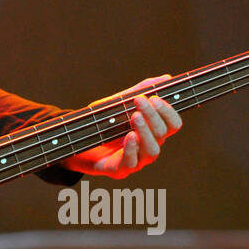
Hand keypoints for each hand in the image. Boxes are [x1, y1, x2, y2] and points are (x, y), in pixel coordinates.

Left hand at [62, 75, 181, 178]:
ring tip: (135, 117)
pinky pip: (131, 163)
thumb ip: (140, 91)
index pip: (172, 124)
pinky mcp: (120, 170)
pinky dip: (132, 149)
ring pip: (152, 151)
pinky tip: (129, 136)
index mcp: (152, 132)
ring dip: (145, 132)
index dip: (168, 111)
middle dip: (153, 115)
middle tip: (140, 101)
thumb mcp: (119, 103)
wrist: (76, 142)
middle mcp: (148, 146)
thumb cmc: (102, 123)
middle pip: (162, 134)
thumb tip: (166, 78)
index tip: (154, 97)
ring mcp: (136, 160)